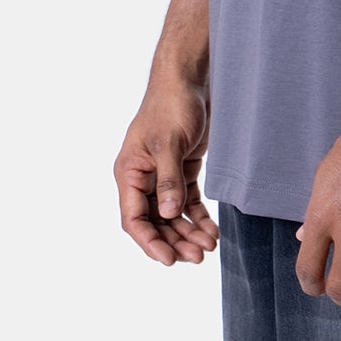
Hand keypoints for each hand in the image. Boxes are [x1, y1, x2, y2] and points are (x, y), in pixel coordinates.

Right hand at [115, 70, 220, 267]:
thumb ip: (168, 180)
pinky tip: (212, 230)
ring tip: (208, 247)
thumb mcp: (170, 143)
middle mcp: (142, 179)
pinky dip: (198, 218)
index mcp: (129, 173)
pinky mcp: (181, 171)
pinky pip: (186, 203)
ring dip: (187, 233)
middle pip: (154, 222)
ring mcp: (162, 176)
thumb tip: (167, 214)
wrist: (188, 80)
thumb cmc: (171, 105)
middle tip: (197, 257)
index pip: (133, 218)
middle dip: (174, 242)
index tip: (168, 259)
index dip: (149, 242)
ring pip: (171, 216)